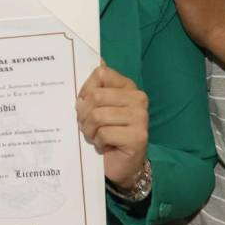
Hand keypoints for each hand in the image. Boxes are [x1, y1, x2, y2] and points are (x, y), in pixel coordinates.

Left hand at [76, 64, 147, 189]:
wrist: (120, 165)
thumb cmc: (106, 132)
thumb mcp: (98, 107)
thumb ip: (96, 86)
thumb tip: (98, 59)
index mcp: (128, 86)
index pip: (101, 73)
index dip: (85, 89)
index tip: (83, 103)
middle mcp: (138, 98)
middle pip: (96, 95)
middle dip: (83, 114)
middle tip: (86, 125)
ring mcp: (141, 117)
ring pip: (98, 115)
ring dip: (89, 129)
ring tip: (93, 136)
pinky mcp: (138, 136)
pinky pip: (104, 133)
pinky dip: (98, 142)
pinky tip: (104, 145)